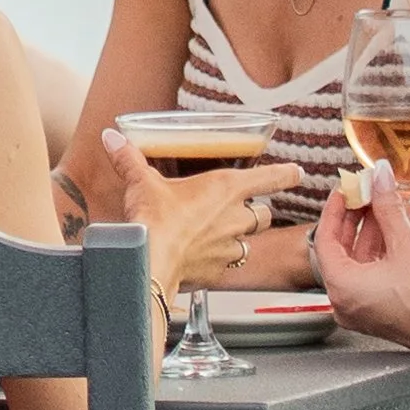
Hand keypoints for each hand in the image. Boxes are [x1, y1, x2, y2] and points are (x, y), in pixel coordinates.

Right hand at [101, 129, 304, 300]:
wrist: (151, 264)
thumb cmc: (153, 221)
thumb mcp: (141, 183)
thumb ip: (129, 159)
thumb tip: (111, 137)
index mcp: (225, 188)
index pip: (270, 178)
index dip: (286, 175)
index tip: (298, 172)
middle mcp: (234, 218)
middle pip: (264, 214)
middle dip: (259, 211)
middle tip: (249, 208)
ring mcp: (229, 247)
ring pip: (251, 241)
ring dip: (243, 237)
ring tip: (228, 234)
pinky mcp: (218, 271)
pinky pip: (230, 265)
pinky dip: (223, 261)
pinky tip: (207, 258)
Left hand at [313, 163, 409, 363]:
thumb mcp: (407, 243)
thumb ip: (388, 206)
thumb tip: (379, 178)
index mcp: (343, 288)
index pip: (324, 238)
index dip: (336, 208)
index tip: (346, 190)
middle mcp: (346, 303)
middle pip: (339, 249)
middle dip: (355, 218)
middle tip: (366, 194)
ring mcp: (362, 311)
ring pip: (357, 262)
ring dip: (370, 233)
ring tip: (384, 207)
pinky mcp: (379, 314)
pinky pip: (369, 276)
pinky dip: (379, 252)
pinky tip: (395, 232)